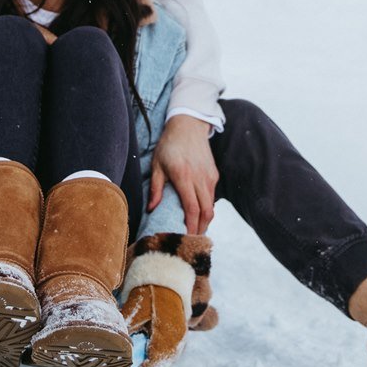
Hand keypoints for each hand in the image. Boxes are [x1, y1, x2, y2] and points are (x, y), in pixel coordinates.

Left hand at [148, 113, 218, 233]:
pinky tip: (197, 214)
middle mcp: (200, 178)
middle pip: (206, 212)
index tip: (185, 238)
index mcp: (184, 177)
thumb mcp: (157, 165)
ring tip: (194, 230)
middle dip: (200, 229)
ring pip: (211, 206)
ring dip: (204, 220)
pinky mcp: (214, 175)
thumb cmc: (169, 145)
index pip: (192, 209)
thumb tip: (151, 209)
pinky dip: (206, 208)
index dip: (190, 226)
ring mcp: (210, 177)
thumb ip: (155, 188)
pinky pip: (212, 197)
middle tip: (191, 240)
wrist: (189, 126)